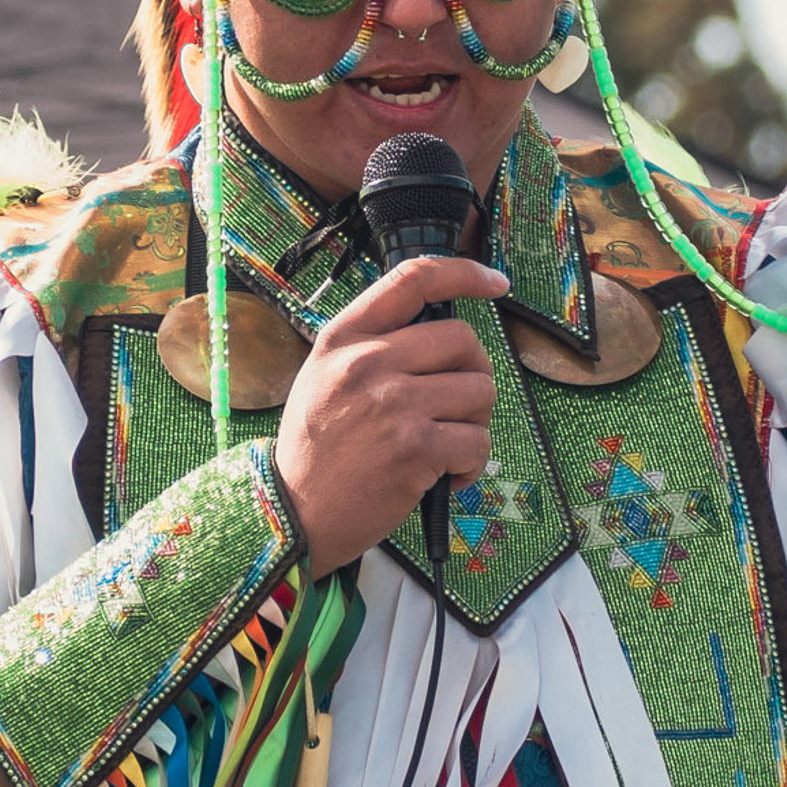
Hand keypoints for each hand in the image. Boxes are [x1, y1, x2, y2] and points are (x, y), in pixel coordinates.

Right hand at [274, 256, 506, 566]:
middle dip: (474, 371)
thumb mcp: (323, 376)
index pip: (413, 279)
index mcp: (344, 338)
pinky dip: (472, 463)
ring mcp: (394, 405)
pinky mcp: (416, 448)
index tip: (495, 282)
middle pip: (462, 339)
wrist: (291, 514)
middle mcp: (368, 362)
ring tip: (448, 443)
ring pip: (479, 390)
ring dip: (476, 421)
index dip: (464, 273)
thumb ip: (372, 347)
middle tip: (459, 403)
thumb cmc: (314, 449)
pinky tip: (447, 476)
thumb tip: (440, 332)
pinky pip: (477, 441)